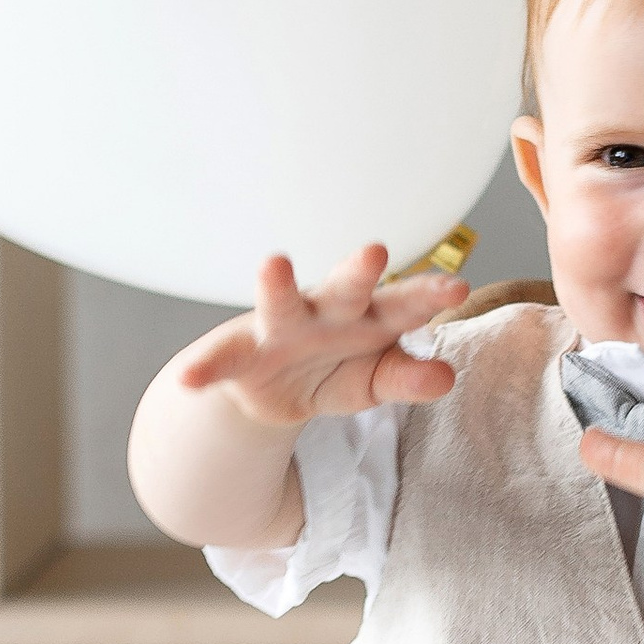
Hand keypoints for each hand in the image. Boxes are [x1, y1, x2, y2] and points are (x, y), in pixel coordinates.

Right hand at [178, 246, 467, 431]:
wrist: (274, 390)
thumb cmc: (336, 369)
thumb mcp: (375, 380)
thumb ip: (407, 377)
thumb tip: (445, 376)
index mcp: (367, 315)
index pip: (402, 303)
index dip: (426, 295)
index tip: (454, 287)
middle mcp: (323, 312)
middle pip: (345, 288)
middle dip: (359, 271)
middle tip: (376, 253)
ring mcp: (277, 329)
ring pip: (279, 304)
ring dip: (277, 285)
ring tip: (274, 265)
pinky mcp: (238, 356)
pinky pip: (219, 361)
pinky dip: (204, 369)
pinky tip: (188, 379)